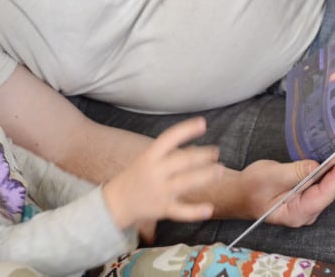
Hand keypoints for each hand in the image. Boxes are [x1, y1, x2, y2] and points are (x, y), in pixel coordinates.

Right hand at [102, 117, 222, 229]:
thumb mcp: (147, 160)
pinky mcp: (162, 209)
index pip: (169, 138)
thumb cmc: (135, 177)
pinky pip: (181, 211)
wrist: (114, 204)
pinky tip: (209, 209)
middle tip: (216, 152)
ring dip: (205, 176)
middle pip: (182, 161)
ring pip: (186, 182)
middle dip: (202, 155)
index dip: (186, 130)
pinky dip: (195, 211)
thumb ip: (170, 154)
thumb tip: (196, 148)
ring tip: (220, 171)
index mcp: (150, 156)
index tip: (203, 123)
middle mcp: (155, 172)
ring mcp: (159, 191)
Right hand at [233, 155, 334, 225]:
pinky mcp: (304, 198)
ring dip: (333, 171)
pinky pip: (319, 185)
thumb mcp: (272, 176)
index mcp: (296, 213)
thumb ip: (296, 173)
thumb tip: (317, 166)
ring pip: (325, 187)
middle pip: (328, 191)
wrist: (237, 193)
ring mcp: (305, 207)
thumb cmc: (250, 187)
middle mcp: (305, 213)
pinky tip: (330, 160)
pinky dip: (325, 172)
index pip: (325, 194)